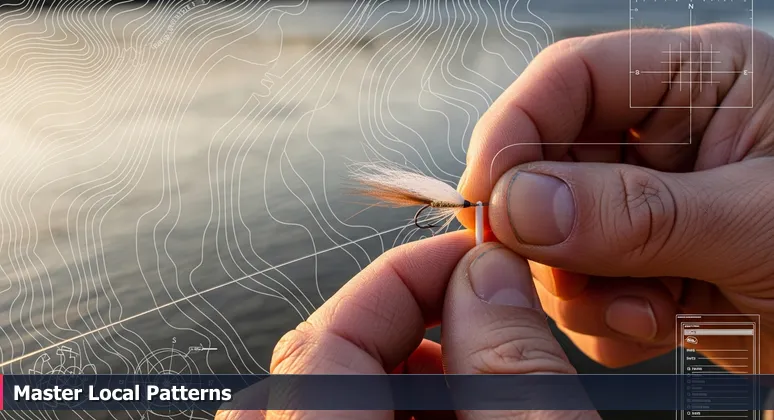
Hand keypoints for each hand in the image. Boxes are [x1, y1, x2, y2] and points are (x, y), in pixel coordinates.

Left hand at [216, 231, 599, 419]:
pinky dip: (402, 409)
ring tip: (484, 375)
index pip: (323, 346)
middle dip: (405, 325)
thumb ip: (511, 369)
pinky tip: (463, 411)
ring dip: (408, 372)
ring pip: (326, 400)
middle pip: (313, 369)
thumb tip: (488, 275)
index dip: (400, 281)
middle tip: (481, 315)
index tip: (471, 259)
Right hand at [457, 23, 773, 371]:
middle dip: (546, 228)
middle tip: (564, 273)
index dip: (515, 131)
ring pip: (554, 234)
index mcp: (703, 82)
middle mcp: (666, 139)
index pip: (572, 80)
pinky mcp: (648, 264)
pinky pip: (582, 285)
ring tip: (644, 310)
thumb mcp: (763, 225)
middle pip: (549, 163)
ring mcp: (651, 206)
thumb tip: (519, 205)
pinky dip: (602, 319)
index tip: (487, 198)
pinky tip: (656, 327)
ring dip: (579, 284)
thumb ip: (637, 213)